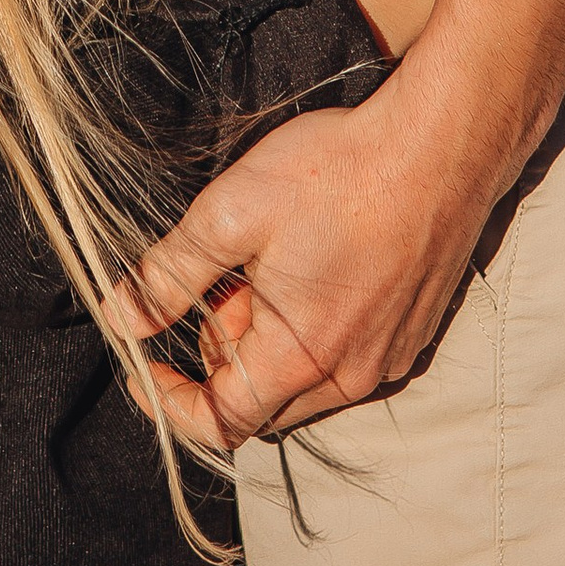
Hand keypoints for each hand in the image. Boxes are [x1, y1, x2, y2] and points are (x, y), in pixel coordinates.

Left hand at [112, 84, 498, 452]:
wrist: (443, 143)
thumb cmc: (338, 171)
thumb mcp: (230, 213)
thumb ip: (170, 273)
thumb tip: (121, 316)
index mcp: (300, 356)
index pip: (221, 423)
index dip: (171, 403)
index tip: (144, 365)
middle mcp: (351, 375)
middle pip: (263, 404)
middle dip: (223, 358)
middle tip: (218, 284)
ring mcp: (389, 356)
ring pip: (305, 381)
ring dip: (268, 344)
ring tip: (263, 266)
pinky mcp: (414, 333)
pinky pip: (347, 359)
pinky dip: (313, 333)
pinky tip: (311, 265)